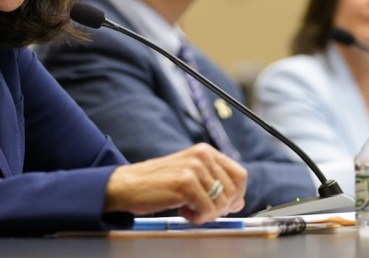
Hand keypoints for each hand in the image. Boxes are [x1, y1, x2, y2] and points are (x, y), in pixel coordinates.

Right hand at [104, 143, 246, 222]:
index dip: (236, 195)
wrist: (128, 185)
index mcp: (205, 151)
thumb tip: (239, 201)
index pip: (240, 175)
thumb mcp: (189, 176)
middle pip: (234, 190)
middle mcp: (202, 155)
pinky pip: (208, 210)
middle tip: (201, 210)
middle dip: (221, 207)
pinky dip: (197, 218)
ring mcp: (195, 168)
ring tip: (189, 209)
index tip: (224, 205)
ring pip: (222, 203)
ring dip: (207, 214)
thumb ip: (215, 184)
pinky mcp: (186, 183)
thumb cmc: (157, 182)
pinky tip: (182, 211)